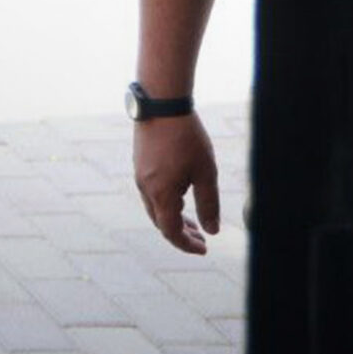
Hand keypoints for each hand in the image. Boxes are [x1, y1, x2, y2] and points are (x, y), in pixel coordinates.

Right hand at [134, 112, 221, 254]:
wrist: (161, 104)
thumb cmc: (186, 138)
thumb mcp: (205, 172)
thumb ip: (209, 204)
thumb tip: (212, 230)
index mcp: (161, 194)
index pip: (171, 231)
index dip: (186, 245)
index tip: (204, 249)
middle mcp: (145, 188)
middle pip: (160, 222)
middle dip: (181, 233)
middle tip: (201, 237)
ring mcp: (140, 175)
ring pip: (155, 207)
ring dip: (173, 217)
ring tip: (193, 220)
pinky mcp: (140, 163)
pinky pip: (151, 192)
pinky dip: (166, 202)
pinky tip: (180, 194)